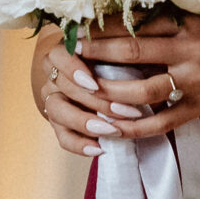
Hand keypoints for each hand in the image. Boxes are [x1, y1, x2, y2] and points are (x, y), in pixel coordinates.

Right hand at [31, 25, 114, 158]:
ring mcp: (54, 101)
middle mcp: (55, 76)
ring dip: (85, 123)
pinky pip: (63, 137)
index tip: (93, 83)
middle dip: (96, 101)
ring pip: (58, 113)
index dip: (73, 70)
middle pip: (64, 88)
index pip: (59, 56)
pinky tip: (99, 150)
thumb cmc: (119, 59)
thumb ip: (122, 49)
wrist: (108, 79)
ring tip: (111, 131)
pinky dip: (80, 145)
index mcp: (66, 52)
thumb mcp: (121, 51)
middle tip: (126, 111)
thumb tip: (144, 48)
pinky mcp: (60, 124)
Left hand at [73, 13, 199, 140]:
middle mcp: (191, 49)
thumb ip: (170, 24)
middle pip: (134, 50)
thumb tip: (125, 23)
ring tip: (84, 92)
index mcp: (189, 23)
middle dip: (97, 51)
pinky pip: (162, 121)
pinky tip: (113, 129)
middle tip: (69, 52)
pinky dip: (135, 127)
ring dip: (110, 91)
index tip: (79, 22)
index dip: (106, 23)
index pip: (138, 20)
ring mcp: (197, 81)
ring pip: (143, 89)